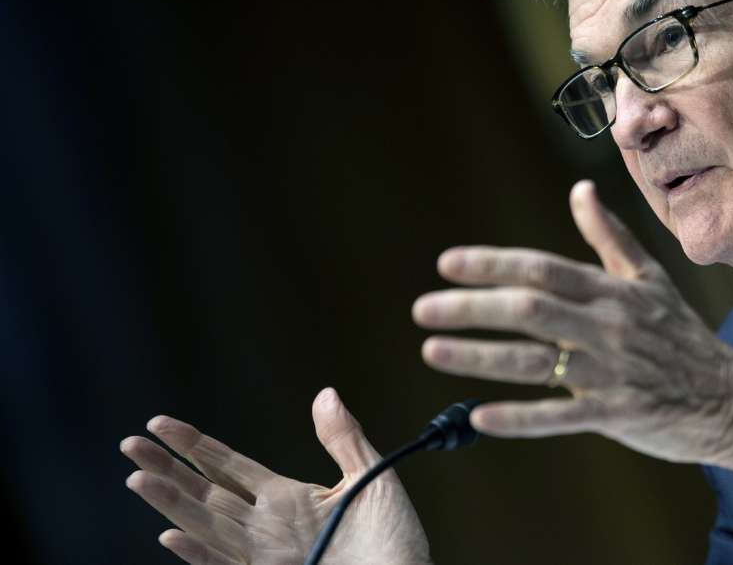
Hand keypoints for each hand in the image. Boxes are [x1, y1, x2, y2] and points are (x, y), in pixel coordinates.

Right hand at [121, 388, 430, 564]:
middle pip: (205, 493)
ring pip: (206, 526)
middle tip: (130, 444)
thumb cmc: (394, 542)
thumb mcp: (373, 480)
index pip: (229, 466)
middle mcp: (266, 528)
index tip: (160, 423)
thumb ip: (344, 439)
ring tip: (137, 478)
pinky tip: (171, 536)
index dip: (195, 445)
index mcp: (287, 500)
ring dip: (171, 503)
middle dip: (168, 469)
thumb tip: (325, 393)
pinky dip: (199, 554)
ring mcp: (265, 557)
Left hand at [414, 181, 732, 482]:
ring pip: (536, 362)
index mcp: (612, 291)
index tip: (448, 264)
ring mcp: (612, 372)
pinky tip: (479, 418)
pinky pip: (560, 417)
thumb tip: (580, 188)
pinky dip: (519, 418)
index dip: (493, 264)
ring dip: (480, 356)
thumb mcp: (649, 278)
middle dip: (473, 307)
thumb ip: (608, 236)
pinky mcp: (617, 414)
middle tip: (424, 309)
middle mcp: (608, 326)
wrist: (730, 396)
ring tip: (433, 350)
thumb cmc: (682, 336)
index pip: (543, 269)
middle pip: (531, 309)